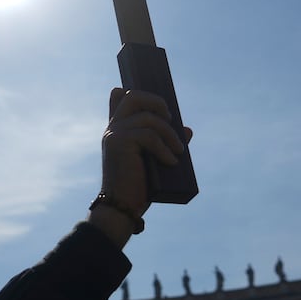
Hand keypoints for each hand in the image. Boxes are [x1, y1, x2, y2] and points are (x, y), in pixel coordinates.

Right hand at [91, 88, 191, 242]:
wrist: (121, 207)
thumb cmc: (138, 187)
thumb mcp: (155, 160)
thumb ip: (166, 142)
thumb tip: (188, 129)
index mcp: (117, 130)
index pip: (118, 97)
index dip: (134, 91)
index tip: (156, 102)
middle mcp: (112, 128)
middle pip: (133, 96)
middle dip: (156, 102)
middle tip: (171, 119)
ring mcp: (114, 134)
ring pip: (148, 118)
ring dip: (169, 133)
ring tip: (178, 150)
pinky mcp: (119, 142)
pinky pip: (149, 135)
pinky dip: (164, 148)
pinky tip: (171, 161)